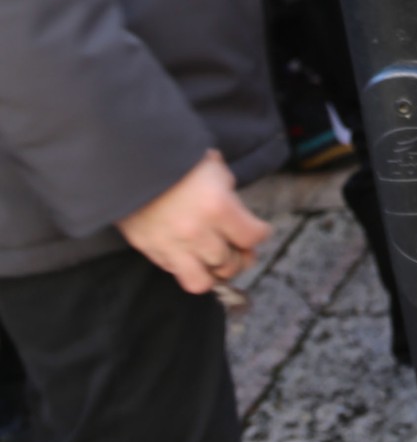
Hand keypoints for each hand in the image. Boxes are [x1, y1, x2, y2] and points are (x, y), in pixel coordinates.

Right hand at [118, 151, 270, 293]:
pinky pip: (176, 274)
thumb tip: (237, 215)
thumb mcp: (215, 168)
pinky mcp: (151, 251)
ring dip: (215, 272)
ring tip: (218, 262)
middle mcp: (197, 233)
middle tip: (240, 249)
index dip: (261, 234)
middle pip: (230, 262)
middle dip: (240, 256)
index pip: (252, 237)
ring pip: (204, 281)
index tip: (260, 231)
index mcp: (218, 207)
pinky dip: (189, 269)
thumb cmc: (178, 160)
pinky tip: (193, 258)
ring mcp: (172, 246)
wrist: (132, 161)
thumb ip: (230, 195)